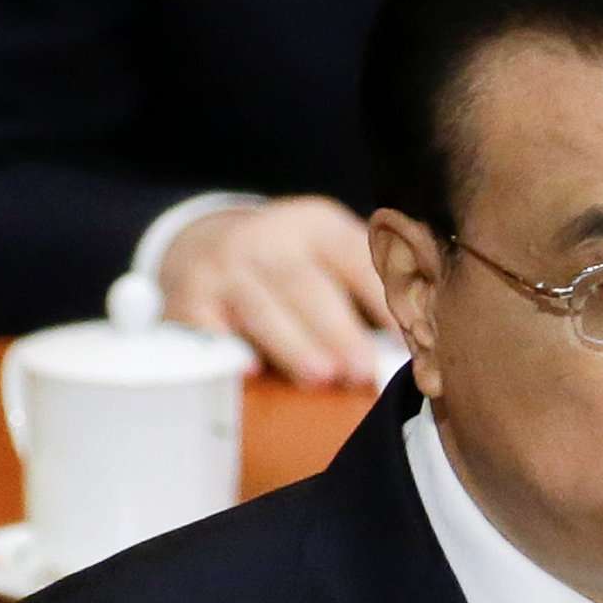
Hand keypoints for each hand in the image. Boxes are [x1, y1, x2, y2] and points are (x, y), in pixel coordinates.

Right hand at [159, 195, 394, 389]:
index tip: (412, 341)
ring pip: (259, 306)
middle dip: (336, 330)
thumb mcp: (328, 259)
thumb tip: (415, 355)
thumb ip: (368, 296)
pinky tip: (250, 371)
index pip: (354, 260)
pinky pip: (207, 324)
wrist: (201, 245)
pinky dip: (227, 348)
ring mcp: (222, 265)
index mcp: (316, 225)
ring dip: (291, 345)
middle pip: (304, 285)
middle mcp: (267, 238)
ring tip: (321, 377)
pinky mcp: (186, 295)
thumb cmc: (289, 270)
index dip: (383, 302)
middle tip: (362, 369)